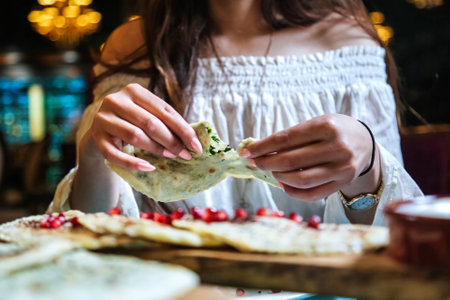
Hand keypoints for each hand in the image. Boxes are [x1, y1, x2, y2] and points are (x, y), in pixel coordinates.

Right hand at [81, 83, 202, 170]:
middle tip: (185, 155)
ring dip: (157, 149)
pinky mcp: (97, 139)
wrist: (100, 131)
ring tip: (170, 157)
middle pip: (151, 123)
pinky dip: (134, 163)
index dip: (183, 129)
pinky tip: (149, 168)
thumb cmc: (132, 122)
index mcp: (133, 90)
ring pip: (135, 136)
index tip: (197, 146)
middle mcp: (116, 101)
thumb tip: (194, 140)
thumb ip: (166, 122)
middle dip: (172, 141)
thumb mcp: (147, 115)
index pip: (164, 110)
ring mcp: (103, 119)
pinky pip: (116, 155)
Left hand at [239, 114, 375, 201]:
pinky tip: (283, 183)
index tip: (246, 151)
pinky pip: (311, 194)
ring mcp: (341, 169)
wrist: (365, 142)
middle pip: (290, 161)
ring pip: (299, 180)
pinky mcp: (342, 184)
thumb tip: (258, 149)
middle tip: (255, 162)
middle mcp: (336, 148)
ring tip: (271, 171)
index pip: (286, 139)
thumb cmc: (333, 130)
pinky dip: (292, 191)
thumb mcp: (315, 124)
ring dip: (278, 177)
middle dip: (266, 163)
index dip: (262, 147)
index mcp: (326, 127)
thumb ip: (291, 136)